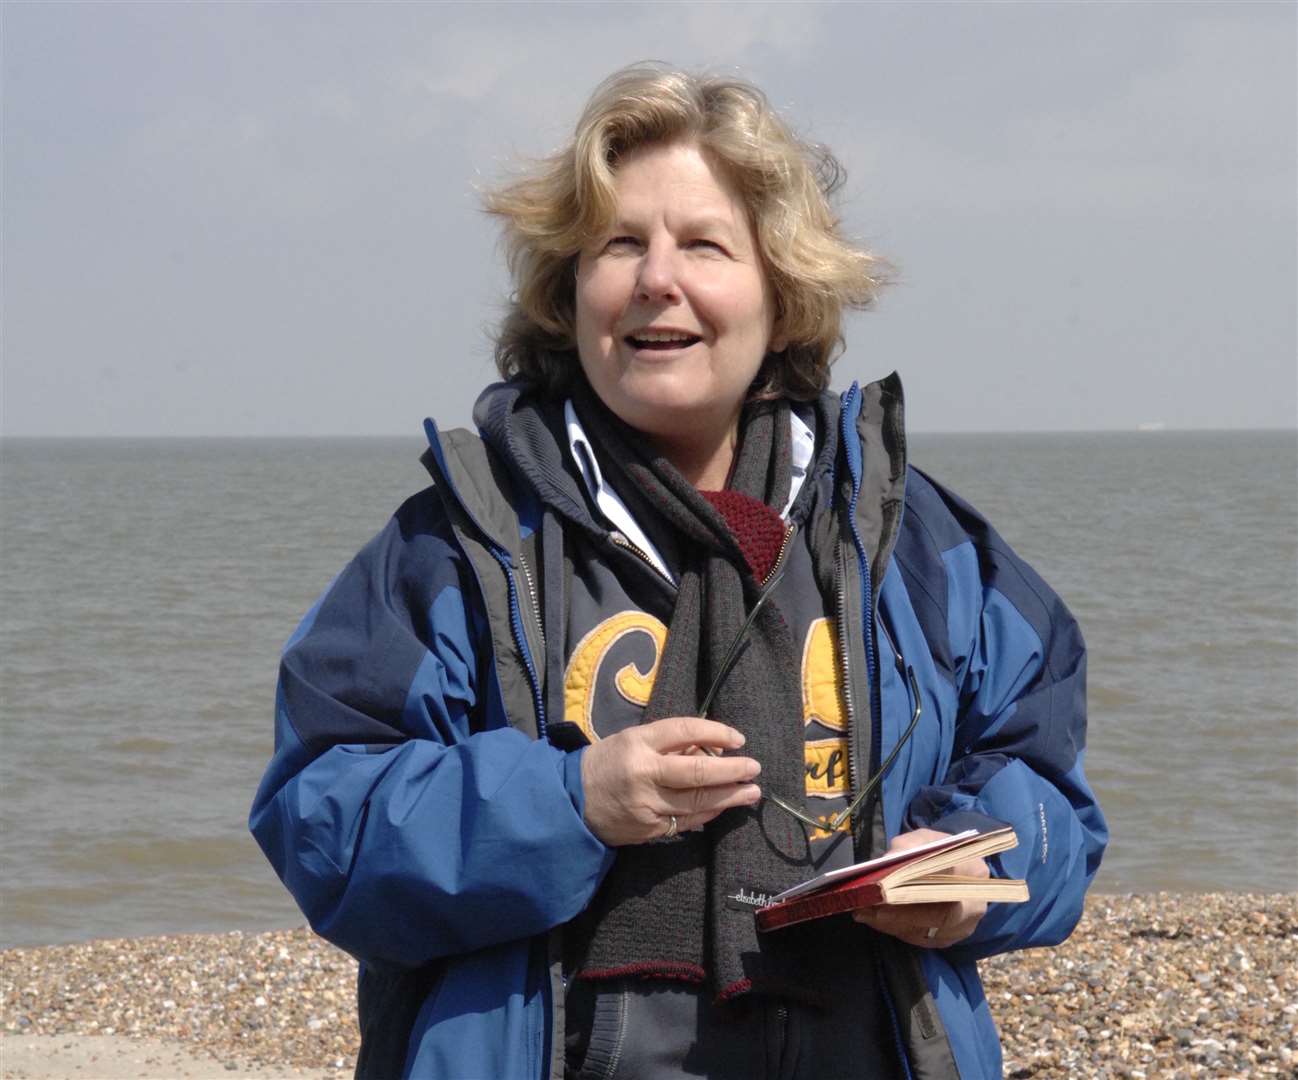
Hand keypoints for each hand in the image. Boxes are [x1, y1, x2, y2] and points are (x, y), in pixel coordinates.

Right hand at [581, 717, 761, 846]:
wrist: (571, 802)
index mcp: (638, 743)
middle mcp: (644, 774)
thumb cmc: (607, 763)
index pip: (684, 731)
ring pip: (698, 801)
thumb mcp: (633, 740)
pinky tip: (725, 806)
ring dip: (730, 796)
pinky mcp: (650, 830)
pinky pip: (687, 821)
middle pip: (697, 772)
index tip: (738, 739)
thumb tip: (713, 748)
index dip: (716, 732)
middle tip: (754, 768)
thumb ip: (671, 743)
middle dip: (732, 771)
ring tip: (751, 792)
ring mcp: (648, 805)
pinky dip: (709, 813)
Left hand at [851, 828, 988, 948]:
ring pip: (926, 931)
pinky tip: (874, 919)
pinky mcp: (948, 940)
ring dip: (891, 923)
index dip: (917, 885)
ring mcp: (964, 926)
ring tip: (864, 912)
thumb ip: (907, 848)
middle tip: (868, 906)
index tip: (884, 886)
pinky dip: (895, 930)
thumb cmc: (933, 852)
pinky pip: (920, 940)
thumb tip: (888, 863)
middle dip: (901, 912)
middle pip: (939, 915)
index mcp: (974, 871)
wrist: (946, 870)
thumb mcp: (920, 840)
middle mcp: (975, 904)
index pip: (948, 880)